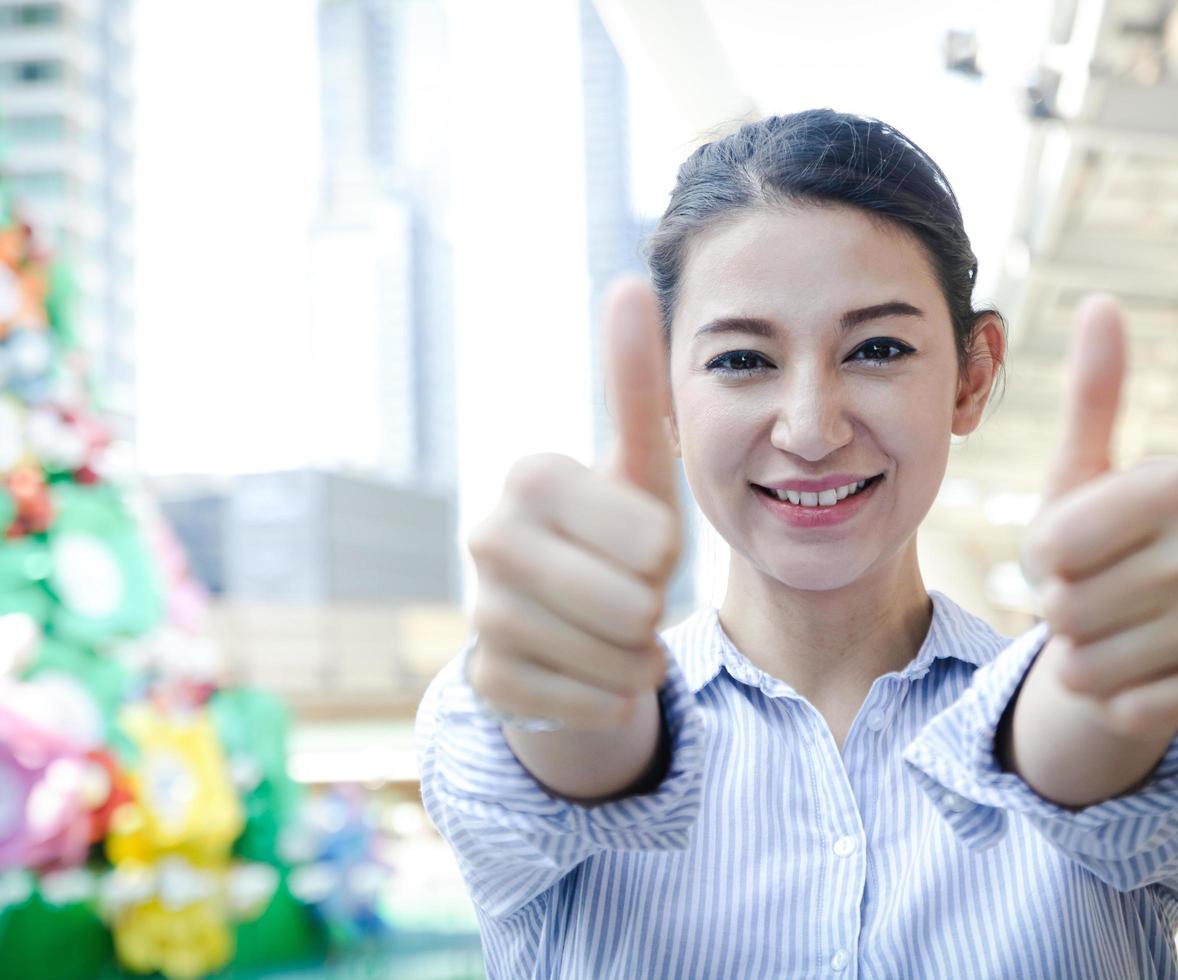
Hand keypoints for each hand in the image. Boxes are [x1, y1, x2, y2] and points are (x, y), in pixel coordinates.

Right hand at [466, 277, 680, 730]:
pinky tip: (592, 672)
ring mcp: (479, 613)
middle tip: (630, 593)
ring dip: (635, 655)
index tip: (642, 543)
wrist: (570, 627)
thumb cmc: (616, 536)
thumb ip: (635, 384)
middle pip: (630, 603)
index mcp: (531, 476)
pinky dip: (610, 697)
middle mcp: (487, 537)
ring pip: (610, 658)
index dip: (666, 553)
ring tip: (616, 632)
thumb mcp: (638, 468)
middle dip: (652, 608)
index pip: (652, 541)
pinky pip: (587, 703)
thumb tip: (631, 282)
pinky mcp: (486, 681)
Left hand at [1019, 294, 1177, 739]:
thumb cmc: (1093, 543)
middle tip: (1085, 597)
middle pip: (1070, 607)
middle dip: (1054, 612)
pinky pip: (1130, 710)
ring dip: (1077, 660)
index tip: (1066, 548)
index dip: (1039, 557)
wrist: (1131, 628)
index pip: (1056, 545)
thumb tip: (1102, 303)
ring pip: (1093, 665)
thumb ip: (1092, 394)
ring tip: (1104, 634)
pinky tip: (1136, 676)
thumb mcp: (1077, 473)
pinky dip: (1113, 701)